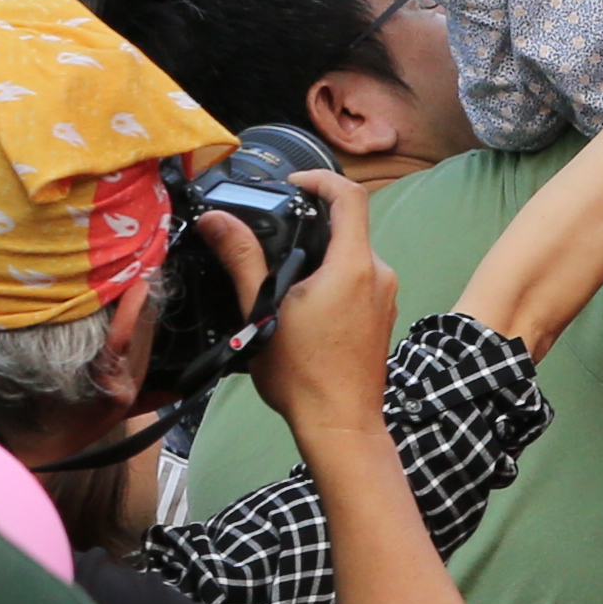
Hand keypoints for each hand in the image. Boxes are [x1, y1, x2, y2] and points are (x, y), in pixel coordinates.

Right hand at [243, 165, 398, 431]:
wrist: (340, 424)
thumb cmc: (302, 376)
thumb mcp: (262, 313)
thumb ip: (242, 259)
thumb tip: (217, 220)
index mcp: (353, 266)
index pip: (350, 196)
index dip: (320, 179)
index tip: (292, 183)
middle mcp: (379, 274)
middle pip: (349, 227)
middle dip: (312, 224)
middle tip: (273, 235)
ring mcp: (385, 296)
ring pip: (352, 255)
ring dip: (320, 255)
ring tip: (281, 278)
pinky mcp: (383, 314)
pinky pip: (359, 279)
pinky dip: (333, 277)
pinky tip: (302, 304)